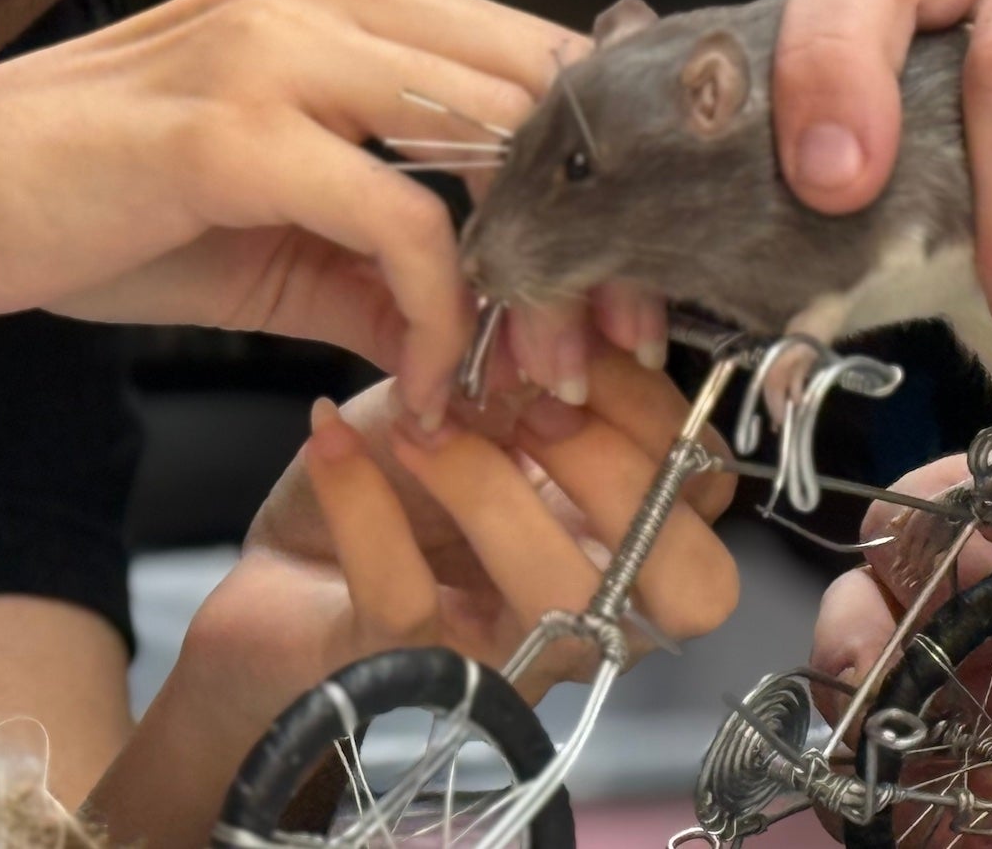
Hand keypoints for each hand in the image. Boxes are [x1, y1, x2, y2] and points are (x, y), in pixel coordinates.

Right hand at [0, 0, 579, 420]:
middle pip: (540, 100)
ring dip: (537, 285)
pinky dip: (441, 320)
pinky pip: (404, 226)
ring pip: (494, 151)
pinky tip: (426, 388)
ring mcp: (280, 50)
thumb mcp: (271, 232)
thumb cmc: (90, 201)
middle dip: (594, 236)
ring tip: (536, 378)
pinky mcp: (236, 127)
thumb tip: (494, 330)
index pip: (533, 61)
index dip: (596, 176)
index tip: (620, 288)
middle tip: (607, 346)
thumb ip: (385, 263)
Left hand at [194, 351, 736, 733]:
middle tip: (529, 408)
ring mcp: (514, 657)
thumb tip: (571, 311)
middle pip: (692, 583)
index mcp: (631, 536)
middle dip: (620, 477)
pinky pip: (409, 601)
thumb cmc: (403, 481)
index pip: (706, 488)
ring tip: (419, 424)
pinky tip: (330, 441)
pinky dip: (366, 505)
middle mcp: (599, 611)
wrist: (285, 567)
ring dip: (488, 486)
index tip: (570, 342)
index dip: (651, 410)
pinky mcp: (414, 679)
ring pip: (560, 597)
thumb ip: (535, 362)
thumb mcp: (475, 397)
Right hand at [812, 455, 991, 848]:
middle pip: (900, 608)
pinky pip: (948, 819)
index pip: (965, 505)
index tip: (932, 553)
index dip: (930, 521)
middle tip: (871, 655)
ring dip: (870, 723)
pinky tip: (917, 812)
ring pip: (901, 714)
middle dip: (864, 623)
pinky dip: (912, 815)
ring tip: (881, 740)